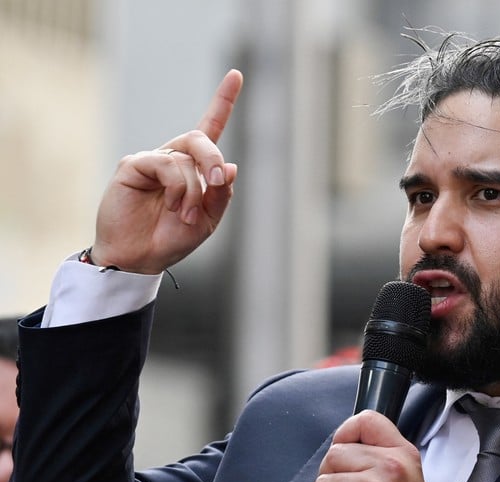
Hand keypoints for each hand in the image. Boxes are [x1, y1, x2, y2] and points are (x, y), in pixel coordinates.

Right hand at [89, 69, 243, 272]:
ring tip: (186, 214)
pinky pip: (166, 164)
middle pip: (201, 139)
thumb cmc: (171, 238)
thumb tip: (232, 167)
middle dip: (214, 160)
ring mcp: (152, 160)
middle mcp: (173, 158)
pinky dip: (178, 187)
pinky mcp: (133, 166)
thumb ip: (221, 194)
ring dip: (194, 189)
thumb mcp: (208, 220)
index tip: (236, 74)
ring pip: (186, 157)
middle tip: (218, 182)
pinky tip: (172, 205)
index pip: (211, 127)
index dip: (223, 101)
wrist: (140, 258)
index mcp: (194, 168)